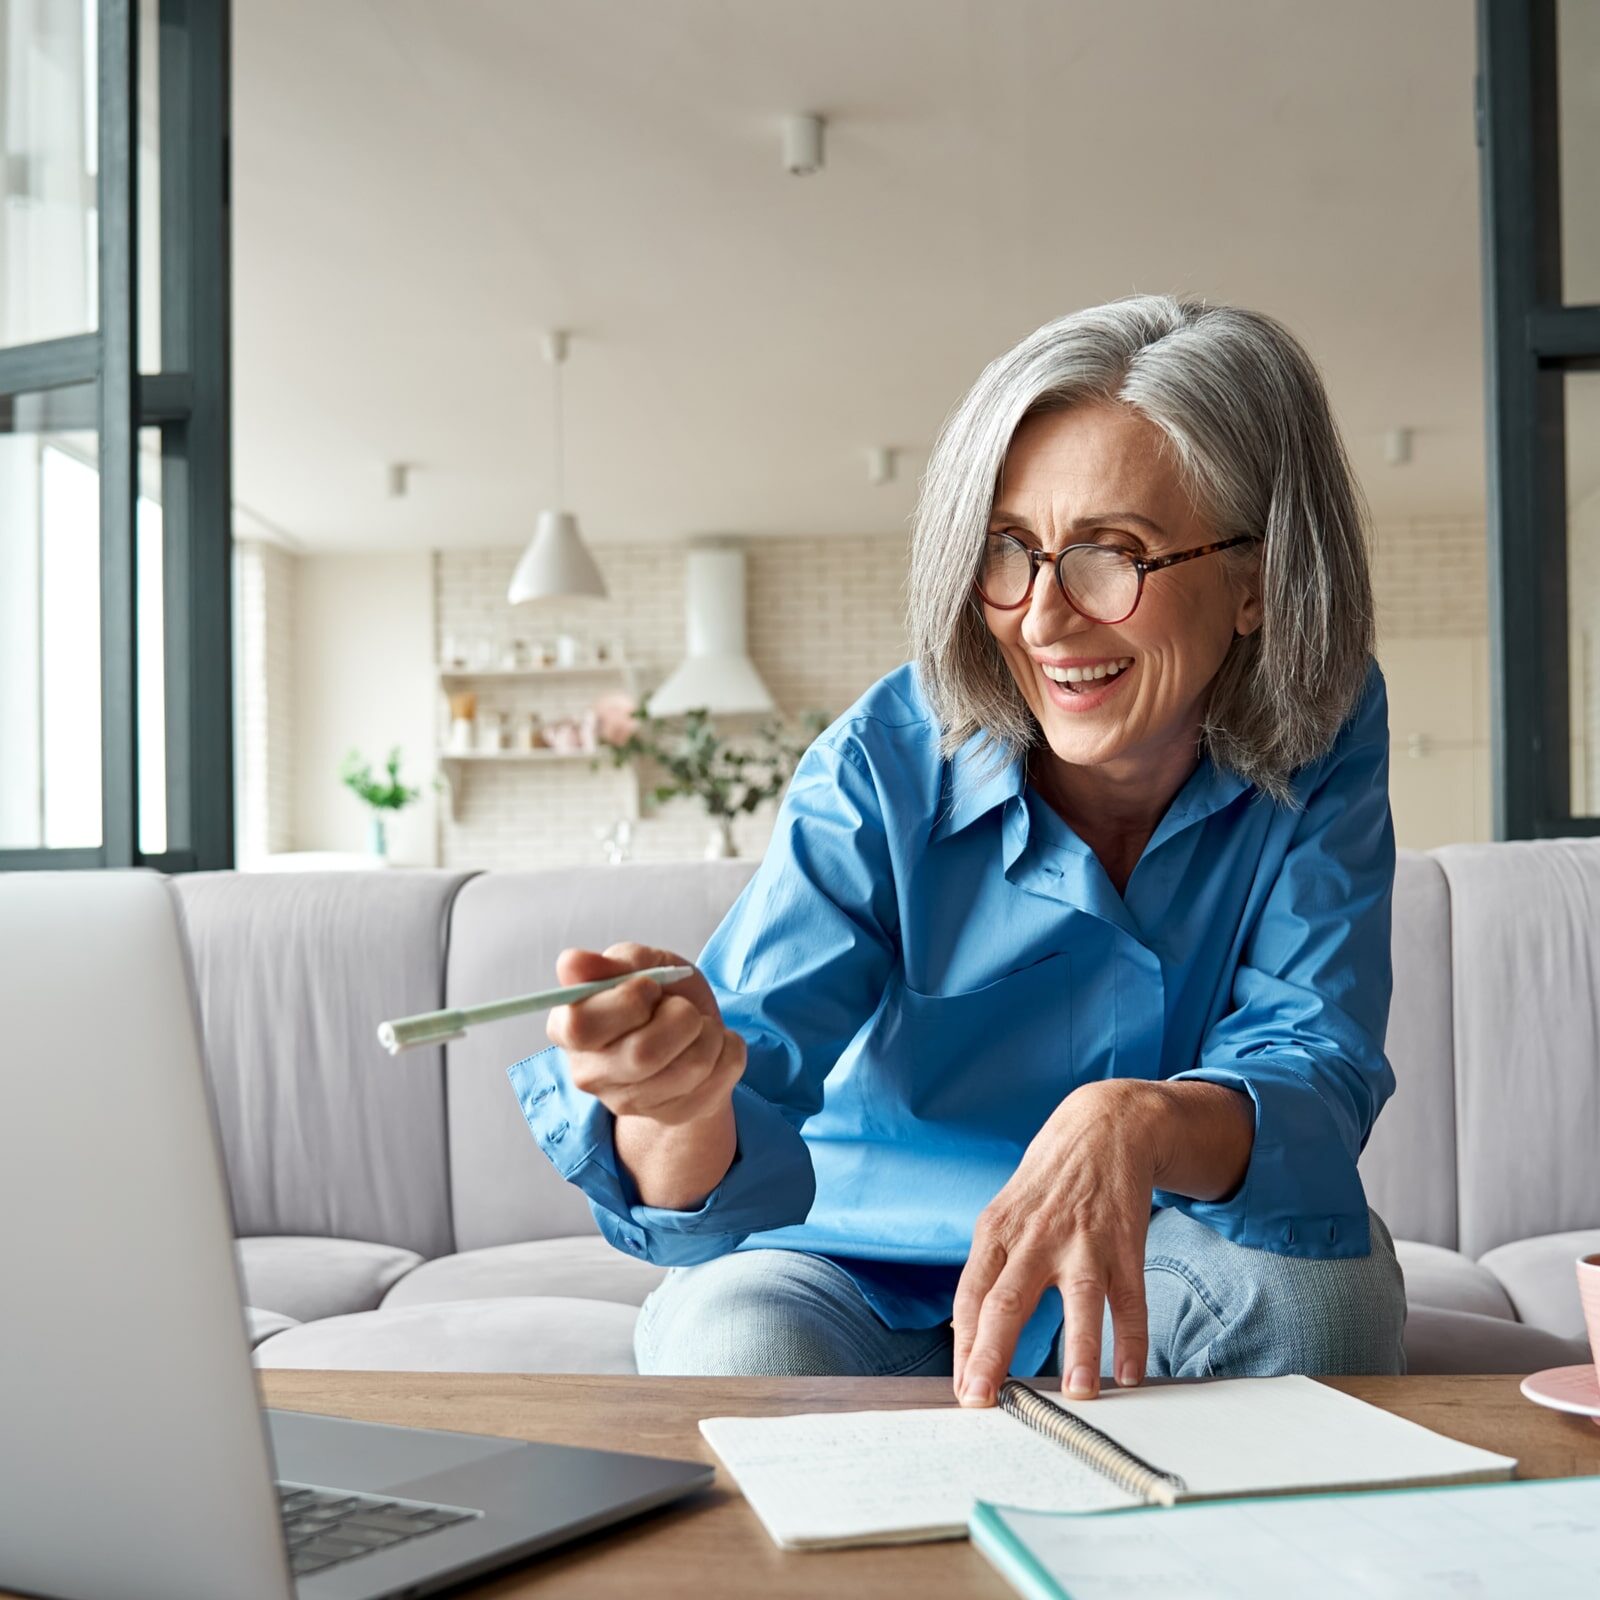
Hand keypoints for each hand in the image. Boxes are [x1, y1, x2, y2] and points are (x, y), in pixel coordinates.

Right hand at [545, 943, 744, 1126]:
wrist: (692, 1032)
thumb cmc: (659, 994)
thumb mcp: (640, 963)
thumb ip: (612, 963)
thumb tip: (570, 963)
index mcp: (566, 1029)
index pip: (581, 1026)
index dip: (626, 1001)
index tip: (647, 987)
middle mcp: (589, 1074)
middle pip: (643, 1053)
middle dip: (680, 1016)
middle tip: (679, 1007)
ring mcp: (630, 1103)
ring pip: (691, 1066)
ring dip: (709, 1031)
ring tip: (698, 1025)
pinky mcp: (673, 1116)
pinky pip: (722, 1075)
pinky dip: (730, 1048)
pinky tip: (713, 1046)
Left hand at [952, 1079, 1162, 1406]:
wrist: (1102, 1128)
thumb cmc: (1045, 1184)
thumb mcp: (1003, 1215)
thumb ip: (989, 1271)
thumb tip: (966, 1336)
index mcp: (996, 1232)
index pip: (970, 1295)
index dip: (963, 1345)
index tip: (963, 1391)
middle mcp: (1035, 1237)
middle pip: (1007, 1299)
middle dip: (992, 1352)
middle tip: (983, 1398)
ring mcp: (1082, 1241)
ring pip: (1078, 1298)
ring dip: (1080, 1349)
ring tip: (1078, 1393)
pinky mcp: (1124, 1244)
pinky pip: (1130, 1298)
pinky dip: (1131, 1338)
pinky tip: (1130, 1372)